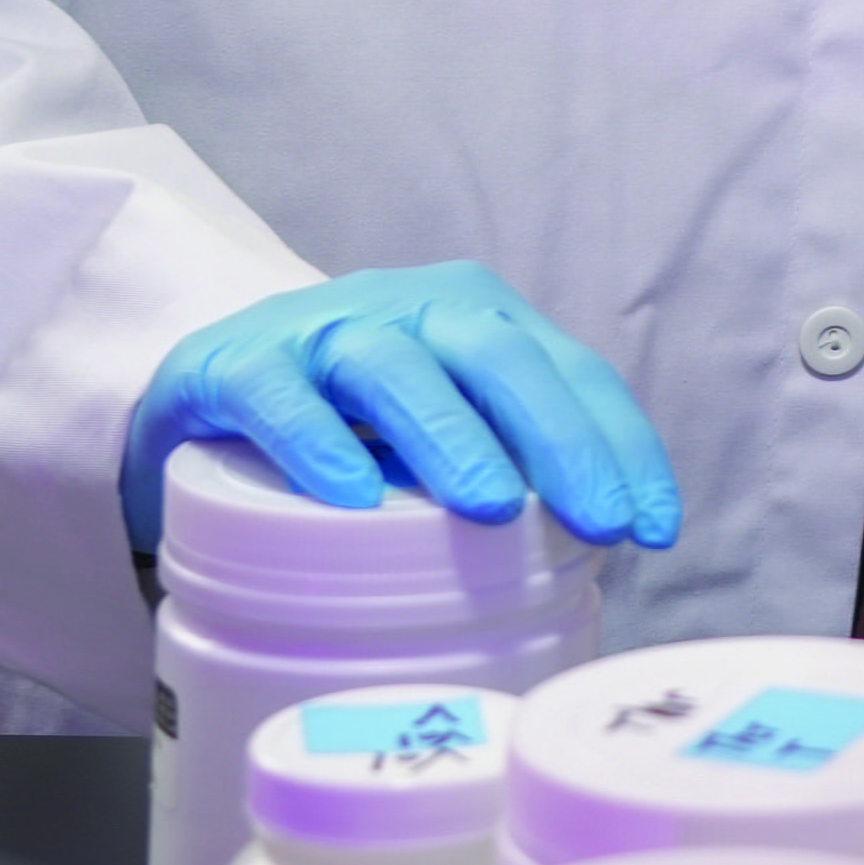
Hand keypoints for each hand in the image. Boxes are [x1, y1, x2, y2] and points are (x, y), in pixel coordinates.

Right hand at [123, 263, 683, 554]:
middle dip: (559, 439)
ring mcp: (324, 330)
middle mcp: (413, 309)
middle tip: (598, 519)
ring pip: (397, 370)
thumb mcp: (441, 431)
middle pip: (499, 359)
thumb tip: (594, 555)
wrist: (209, 381)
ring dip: (451, 435)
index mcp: (480, 321)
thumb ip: (507, 464)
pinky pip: (282, 397)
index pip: (570, 372)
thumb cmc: (353, 418)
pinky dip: (318, 442)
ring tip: (492, 506)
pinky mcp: (240, 364)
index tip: (653, 527)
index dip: (620, 444)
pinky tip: (352, 496)